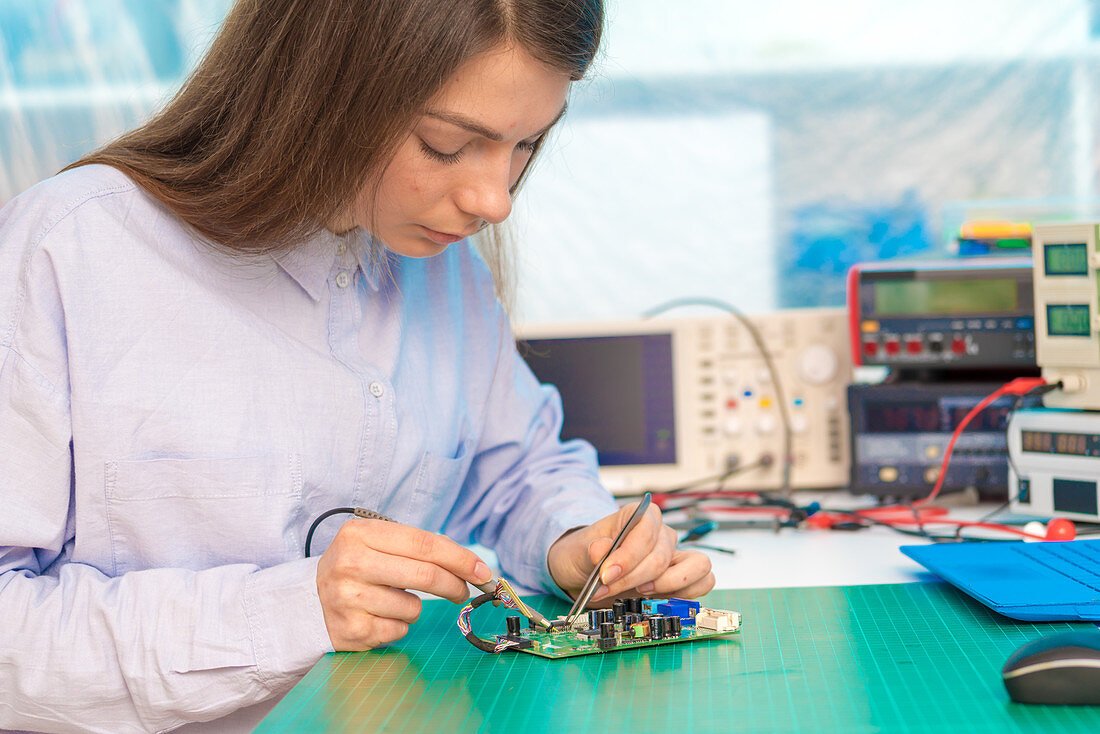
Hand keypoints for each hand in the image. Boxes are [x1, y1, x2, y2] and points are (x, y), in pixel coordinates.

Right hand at [316, 517, 492, 650]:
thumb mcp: (378, 544)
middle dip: (455, 585)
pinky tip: (377, 615)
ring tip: (391, 599)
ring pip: (414, 607)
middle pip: (425, 575)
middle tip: (464, 591)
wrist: (308, 601)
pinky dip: (398, 625)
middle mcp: (350, 563)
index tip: (483, 571)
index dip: (460, 558)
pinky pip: (399, 630)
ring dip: (414, 607)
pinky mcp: (351, 630)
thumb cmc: (357, 568)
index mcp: (359, 533)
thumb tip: (471, 565)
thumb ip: (419, 548)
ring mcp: (347, 598)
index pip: (424, 544)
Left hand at [546, 500, 714, 605]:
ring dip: (669, 584)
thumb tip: (600, 550)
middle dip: (633, 578)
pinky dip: (686, 594)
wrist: (585, 573)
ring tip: (641, 592)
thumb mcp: (578, 551)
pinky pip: (704, 582)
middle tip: (607, 589)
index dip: (628, 556)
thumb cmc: (585, 556)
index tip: (606, 574)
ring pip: (698, 565)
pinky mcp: (681, 579)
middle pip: (662, 556)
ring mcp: (675, 556)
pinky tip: (657, 599)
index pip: (647, 532)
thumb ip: (589, 550)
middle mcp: (662, 534)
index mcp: (640, 516)